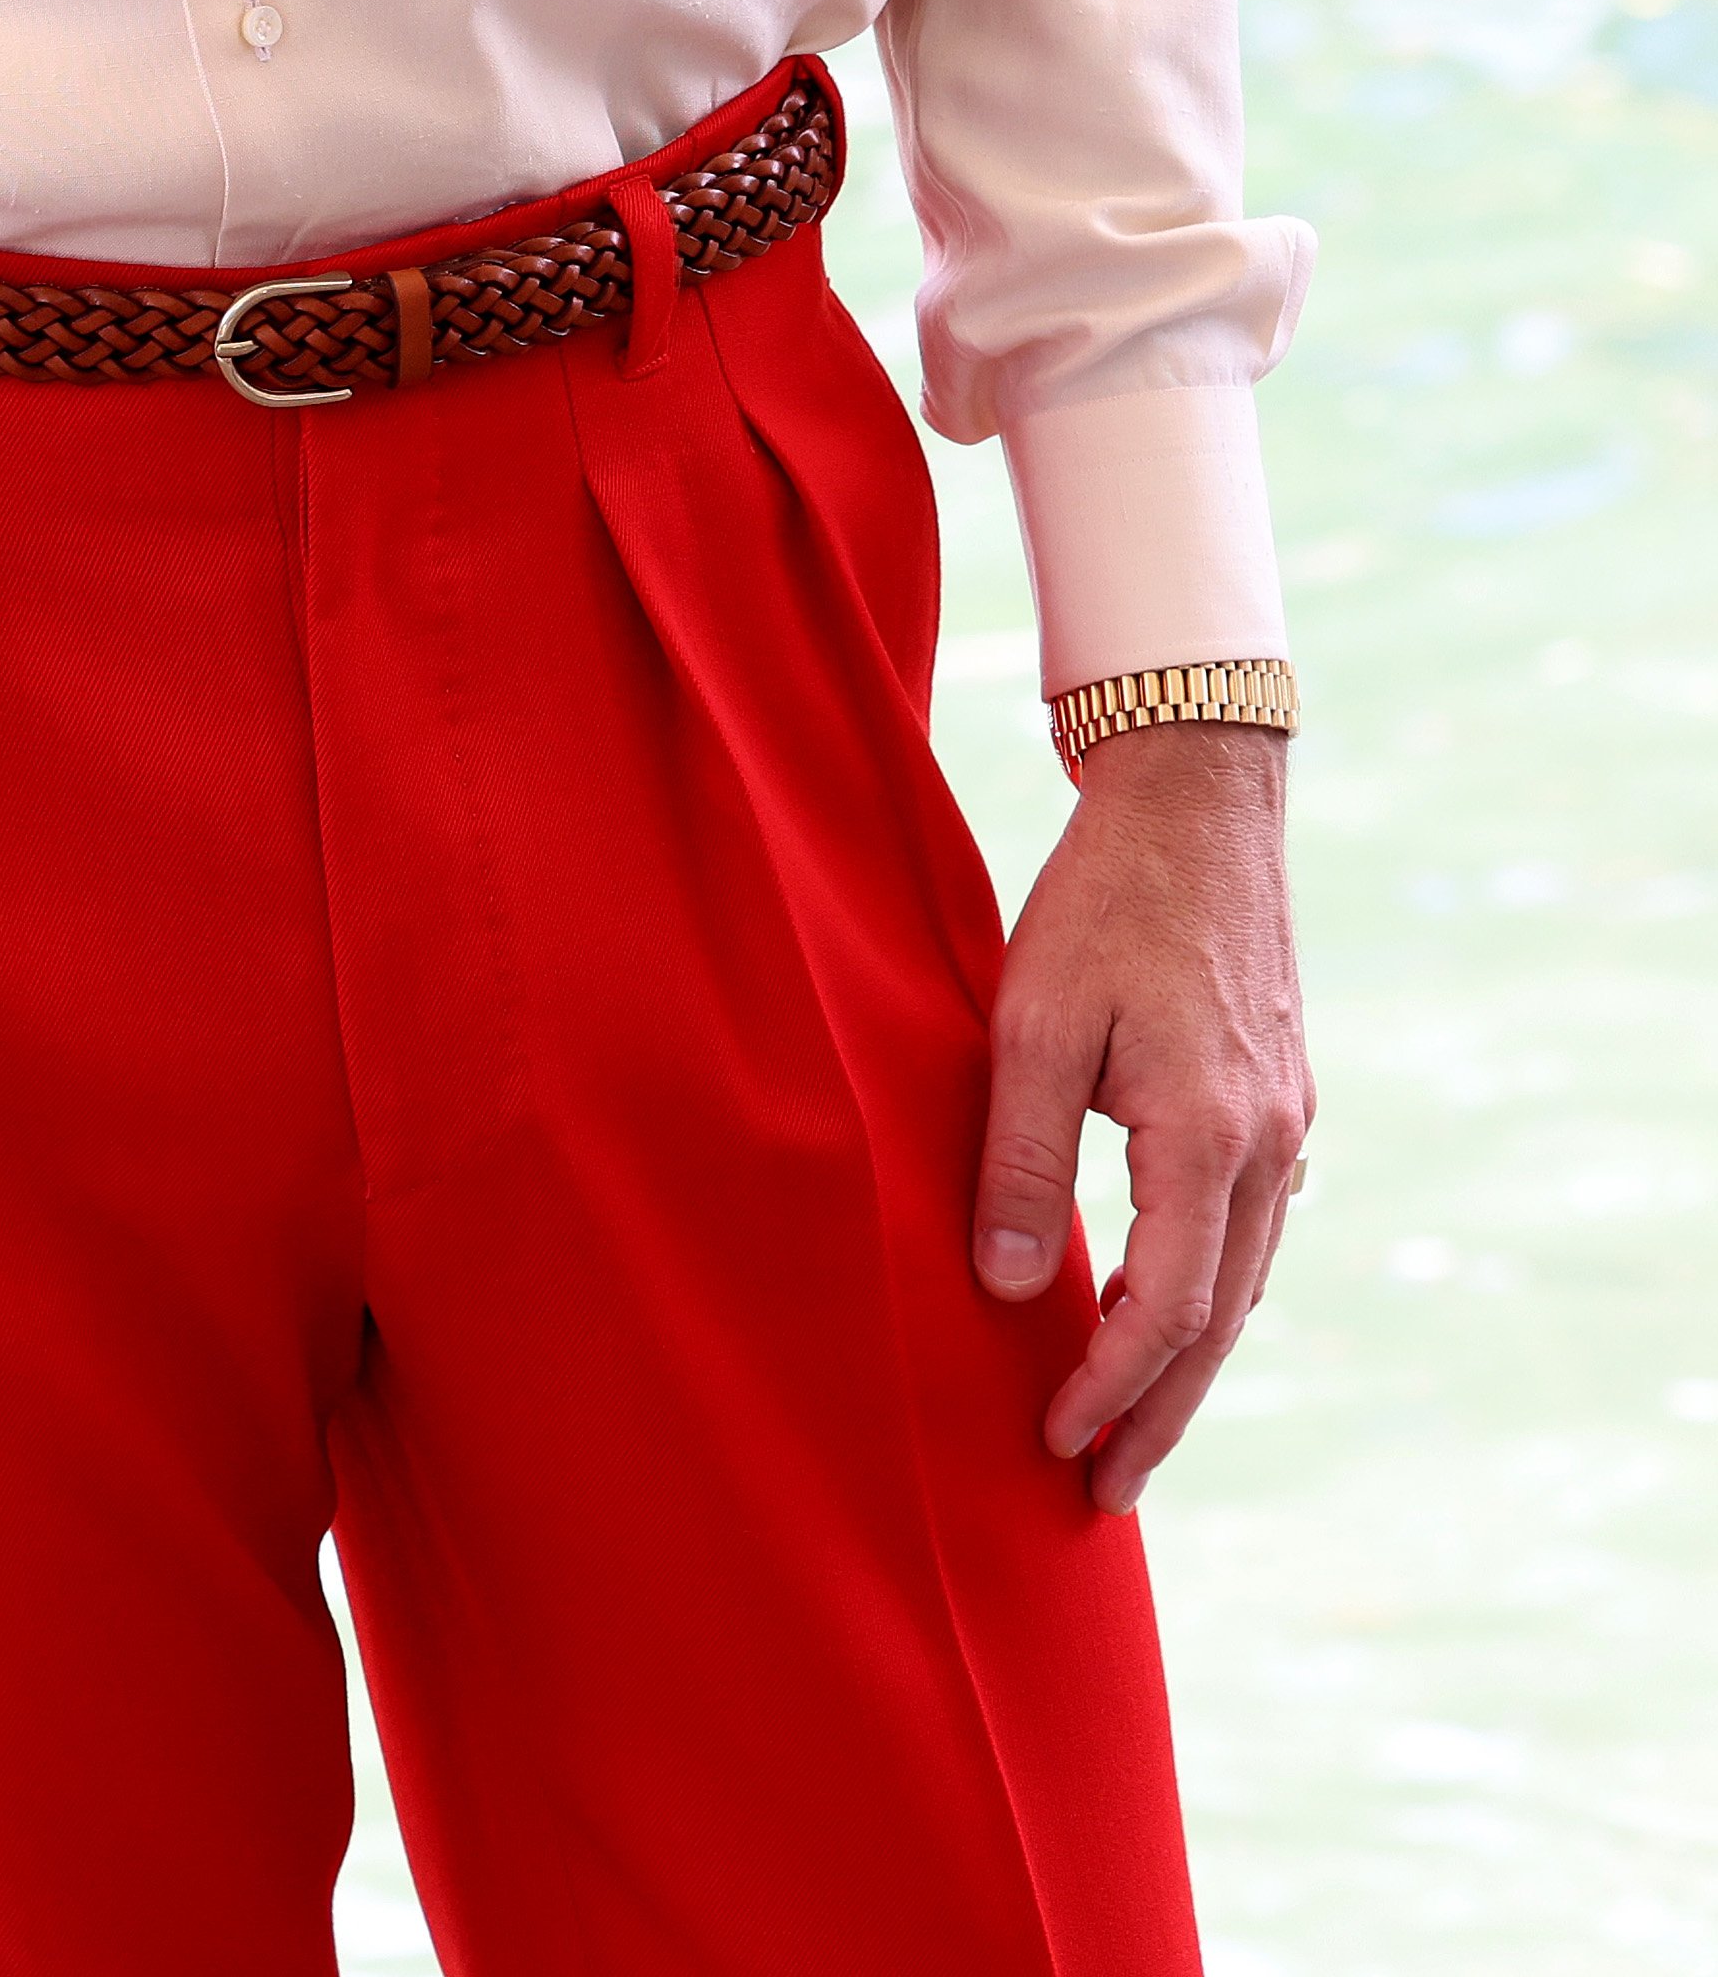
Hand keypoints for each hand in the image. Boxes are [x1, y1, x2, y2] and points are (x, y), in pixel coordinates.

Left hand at [973, 722, 1311, 1513]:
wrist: (1197, 799)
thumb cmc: (1101, 900)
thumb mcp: (1033, 1021)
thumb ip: (1019, 1156)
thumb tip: (1007, 1286)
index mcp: (1209, 1132)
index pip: (1165, 1307)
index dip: (1110, 1386)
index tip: (1056, 1443)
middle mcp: (1268, 1144)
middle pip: (1219, 1320)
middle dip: (1160, 1413)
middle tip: (1105, 1493)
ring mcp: (1286, 1123)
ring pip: (1242, 1281)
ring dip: (1185, 1361)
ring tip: (1127, 1430)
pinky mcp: (1280, 1097)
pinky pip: (1250, 1230)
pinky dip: (1206, 1290)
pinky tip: (1157, 1310)